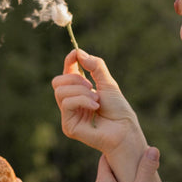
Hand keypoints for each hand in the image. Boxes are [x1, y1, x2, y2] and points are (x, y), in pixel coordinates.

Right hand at [52, 50, 147, 181]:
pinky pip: (67, 104)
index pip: (66, 73)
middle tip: (91, 87)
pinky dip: (82, 101)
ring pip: (60, 92)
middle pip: (57, 82)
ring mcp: (69, 115)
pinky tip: (95, 107)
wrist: (125, 129)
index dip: (68, 62)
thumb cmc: (118, 109)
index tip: (75, 53)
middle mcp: (71, 103)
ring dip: (81, 92)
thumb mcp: (108, 83)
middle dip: (74, 79)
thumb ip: (95, 66)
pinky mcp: (68, 126)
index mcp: (79, 92)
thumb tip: (78, 52)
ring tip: (97, 101)